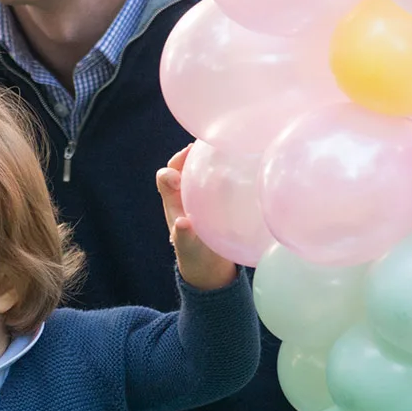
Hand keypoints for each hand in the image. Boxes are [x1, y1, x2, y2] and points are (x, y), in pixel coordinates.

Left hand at [157, 150, 236, 291]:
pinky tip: (245, 165)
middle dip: (190, 155)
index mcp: (173, 201)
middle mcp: (185, 192)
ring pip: (202, 169)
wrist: (210, 264)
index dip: (171, 169)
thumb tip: (182, 223)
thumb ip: (183, 236)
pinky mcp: (220, 198)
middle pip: (183, 166)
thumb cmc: (194, 253)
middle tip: (204, 146)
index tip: (180, 172)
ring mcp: (202, 193)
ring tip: (226, 147)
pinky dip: (229, 170)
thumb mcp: (188, 246)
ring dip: (209, 158)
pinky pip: (222, 179)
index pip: (166, 177)